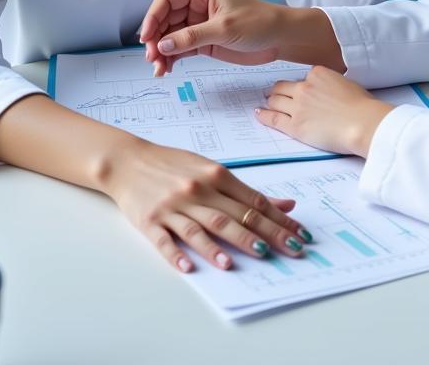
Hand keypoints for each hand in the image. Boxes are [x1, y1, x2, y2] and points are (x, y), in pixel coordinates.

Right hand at [100, 139, 313, 272]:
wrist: (129, 161)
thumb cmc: (174, 166)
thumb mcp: (211, 170)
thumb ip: (245, 191)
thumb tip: (284, 204)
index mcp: (216, 175)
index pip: (254, 202)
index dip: (279, 219)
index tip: (300, 234)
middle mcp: (197, 190)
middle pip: (234, 216)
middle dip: (265, 235)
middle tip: (289, 251)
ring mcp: (172, 207)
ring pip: (202, 228)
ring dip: (221, 245)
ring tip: (239, 261)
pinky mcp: (149, 221)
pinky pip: (165, 241)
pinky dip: (177, 254)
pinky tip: (190, 267)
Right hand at [139, 0, 283, 76]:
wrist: (280, 38)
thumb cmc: (259, 22)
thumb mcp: (224, 28)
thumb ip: (192, 36)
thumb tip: (163, 45)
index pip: (166, 1)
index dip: (152, 18)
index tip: (146, 38)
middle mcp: (196, 6)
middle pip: (164, 21)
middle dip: (155, 39)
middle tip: (153, 58)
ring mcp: (198, 24)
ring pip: (170, 37)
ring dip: (161, 52)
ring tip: (159, 69)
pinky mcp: (203, 41)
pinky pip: (180, 48)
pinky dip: (171, 58)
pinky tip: (167, 69)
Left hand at [255, 66, 394, 157]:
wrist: (363, 123)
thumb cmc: (362, 106)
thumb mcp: (347, 84)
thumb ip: (331, 84)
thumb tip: (328, 91)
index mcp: (318, 73)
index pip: (302, 77)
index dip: (299, 85)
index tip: (296, 89)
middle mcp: (305, 87)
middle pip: (283, 87)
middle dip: (277, 91)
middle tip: (273, 94)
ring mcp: (298, 106)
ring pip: (275, 101)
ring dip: (270, 101)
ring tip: (266, 103)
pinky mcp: (295, 126)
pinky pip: (273, 118)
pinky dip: (264, 115)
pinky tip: (259, 114)